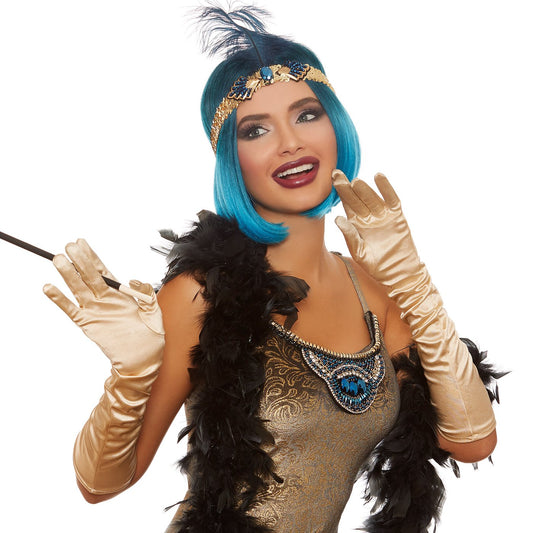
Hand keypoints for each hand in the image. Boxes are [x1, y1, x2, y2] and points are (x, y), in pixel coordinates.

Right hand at [43, 239, 163, 373]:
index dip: (91, 256)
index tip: (81, 242)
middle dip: (79, 260)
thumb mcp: (154, 311)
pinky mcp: (88, 324)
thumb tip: (131, 281)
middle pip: (88, 275)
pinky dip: (59, 299)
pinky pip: (71, 310)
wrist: (144, 360)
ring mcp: (95, 311)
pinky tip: (49, 288)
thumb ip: (145, 293)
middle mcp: (104, 299)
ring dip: (68, 274)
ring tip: (58, 259)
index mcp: (119, 293)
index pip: (102, 270)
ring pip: (78, 288)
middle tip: (68, 245)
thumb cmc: (151, 336)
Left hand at [332, 169, 421, 289]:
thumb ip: (350, 235)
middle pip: (357, 198)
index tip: (330, 180)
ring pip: (372, 198)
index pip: (346, 204)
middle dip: (347, 186)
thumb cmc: (375, 265)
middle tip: (336, 174)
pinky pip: (391, 199)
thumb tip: (337, 219)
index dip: (339, 192)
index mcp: (356, 224)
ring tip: (355, 181)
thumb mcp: (359, 252)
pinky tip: (379, 177)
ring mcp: (383, 215)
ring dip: (364, 189)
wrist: (398, 272)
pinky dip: (386, 188)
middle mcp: (368, 217)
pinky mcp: (397, 217)